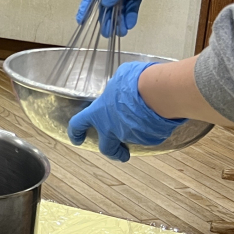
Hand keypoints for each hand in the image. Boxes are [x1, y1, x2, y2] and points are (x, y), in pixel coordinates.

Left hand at [67, 62, 185, 161]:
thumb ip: (116, 88)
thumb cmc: (132, 84)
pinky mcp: (148, 140)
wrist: (156, 95)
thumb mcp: (118, 78)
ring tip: (148, 118)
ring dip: (138, 131)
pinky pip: (149, 136)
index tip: (77, 140)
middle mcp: (112, 129)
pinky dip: (151, 130)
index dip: (75, 133)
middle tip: (120, 154)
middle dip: (114, 153)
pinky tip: (157, 119)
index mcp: (98, 113)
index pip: (78, 124)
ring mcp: (130, 136)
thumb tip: (121, 88)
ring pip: (132, 138)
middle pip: (107, 148)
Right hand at [76, 0, 207, 36]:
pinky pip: (131, 5)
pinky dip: (129, 15)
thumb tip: (103, 2)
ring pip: (120, 4)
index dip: (88, 3)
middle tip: (106, 31)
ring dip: (118, 18)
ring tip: (119, 32)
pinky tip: (128, 24)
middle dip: (106, 15)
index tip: (82, 19)